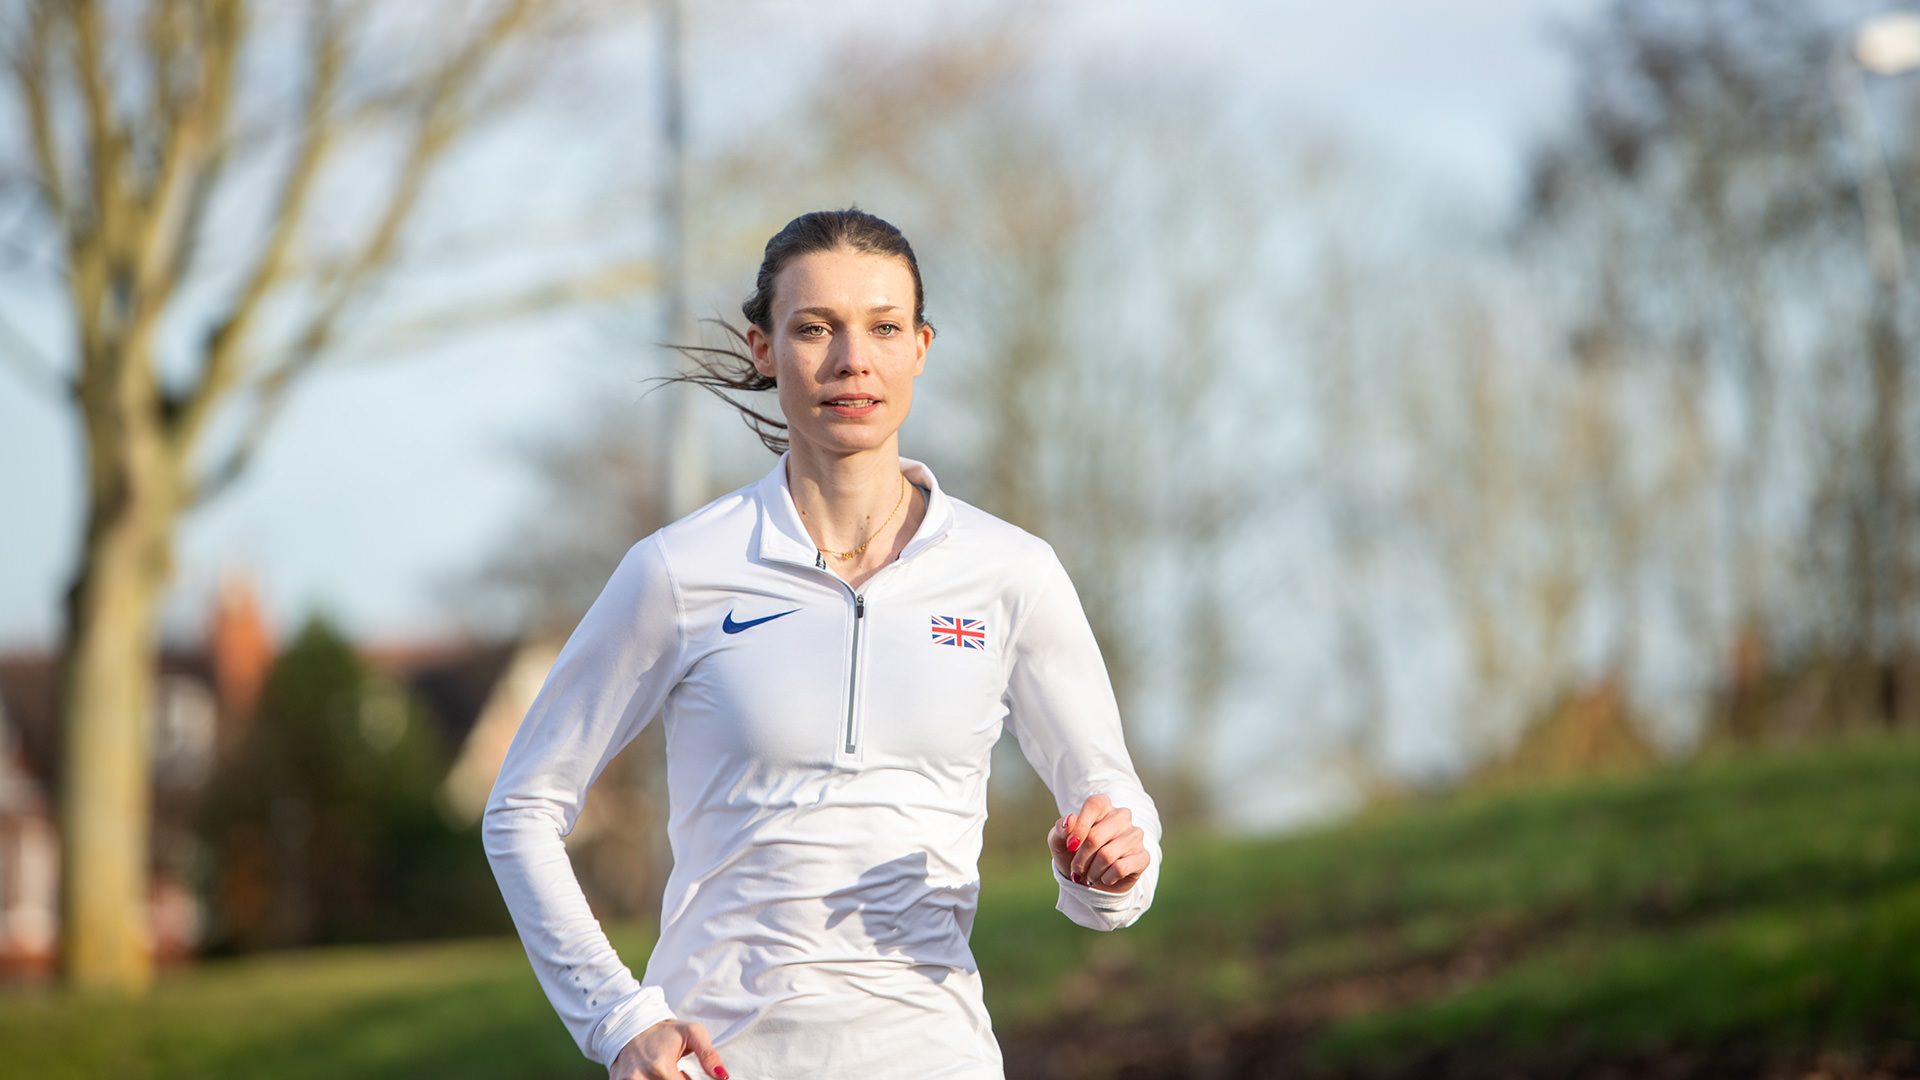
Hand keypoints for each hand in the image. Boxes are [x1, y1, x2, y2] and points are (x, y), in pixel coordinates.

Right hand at [610, 1019, 728, 1079]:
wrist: (629, 1025)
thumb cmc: (664, 1032)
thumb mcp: (692, 1033)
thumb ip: (709, 1056)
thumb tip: (723, 1076)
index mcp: (660, 1068)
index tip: (686, 1073)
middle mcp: (640, 1079)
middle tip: (677, 1072)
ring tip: (665, 1073)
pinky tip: (652, 1076)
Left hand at [1048, 793, 1148, 893]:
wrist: (1089, 880)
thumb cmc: (1074, 854)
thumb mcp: (1059, 841)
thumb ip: (1060, 829)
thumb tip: (1070, 820)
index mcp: (1103, 805)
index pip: (1094, 805)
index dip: (1080, 826)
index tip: (1070, 846)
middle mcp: (1122, 816)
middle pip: (1096, 836)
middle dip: (1080, 859)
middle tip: (1076, 869)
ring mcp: (1135, 835)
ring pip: (1107, 856)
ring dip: (1092, 872)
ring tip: (1090, 875)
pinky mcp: (1143, 856)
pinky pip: (1120, 868)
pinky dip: (1106, 878)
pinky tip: (1105, 878)